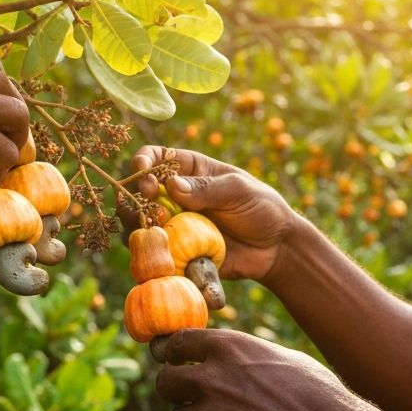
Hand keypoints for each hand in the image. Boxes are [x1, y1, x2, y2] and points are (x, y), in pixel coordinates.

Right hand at [128, 146, 297, 283]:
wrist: (276, 250)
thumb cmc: (261, 209)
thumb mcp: (240, 191)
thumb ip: (208, 188)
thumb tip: (171, 185)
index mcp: (189, 170)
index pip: (155, 158)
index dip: (143, 162)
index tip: (144, 172)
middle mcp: (174, 196)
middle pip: (138, 192)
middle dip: (135, 197)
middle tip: (150, 204)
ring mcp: (173, 224)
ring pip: (138, 223)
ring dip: (137, 224)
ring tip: (155, 228)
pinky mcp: (176, 252)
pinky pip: (152, 252)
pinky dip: (148, 252)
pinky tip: (160, 252)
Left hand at [156, 328, 378, 410]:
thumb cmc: (317, 394)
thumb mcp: (279, 357)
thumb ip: (240, 356)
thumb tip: (216, 356)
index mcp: (228, 347)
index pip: (177, 342)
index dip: (177, 355)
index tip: (180, 363)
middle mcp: (210, 378)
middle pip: (164, 382)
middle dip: (175, 390)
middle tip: (191, 399)